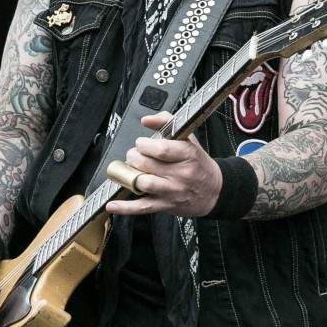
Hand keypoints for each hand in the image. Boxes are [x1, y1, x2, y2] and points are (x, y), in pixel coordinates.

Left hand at [105, 112, 222, 217]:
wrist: (214, 191)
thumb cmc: (198, 163)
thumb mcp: (188, 138)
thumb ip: (167, 122)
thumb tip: (146, 119)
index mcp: (188, 154)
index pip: (162, 149)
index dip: (145, 144)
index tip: (141, 143)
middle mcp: (181, 174)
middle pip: (148, 165)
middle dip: (134, 157)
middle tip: (134, 155)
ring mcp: (172, 192)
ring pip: (144, 184)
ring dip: (130, 175)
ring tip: (131, 170)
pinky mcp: (165, 205)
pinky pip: (142, 207)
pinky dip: (125, 207)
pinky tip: (112, 204)